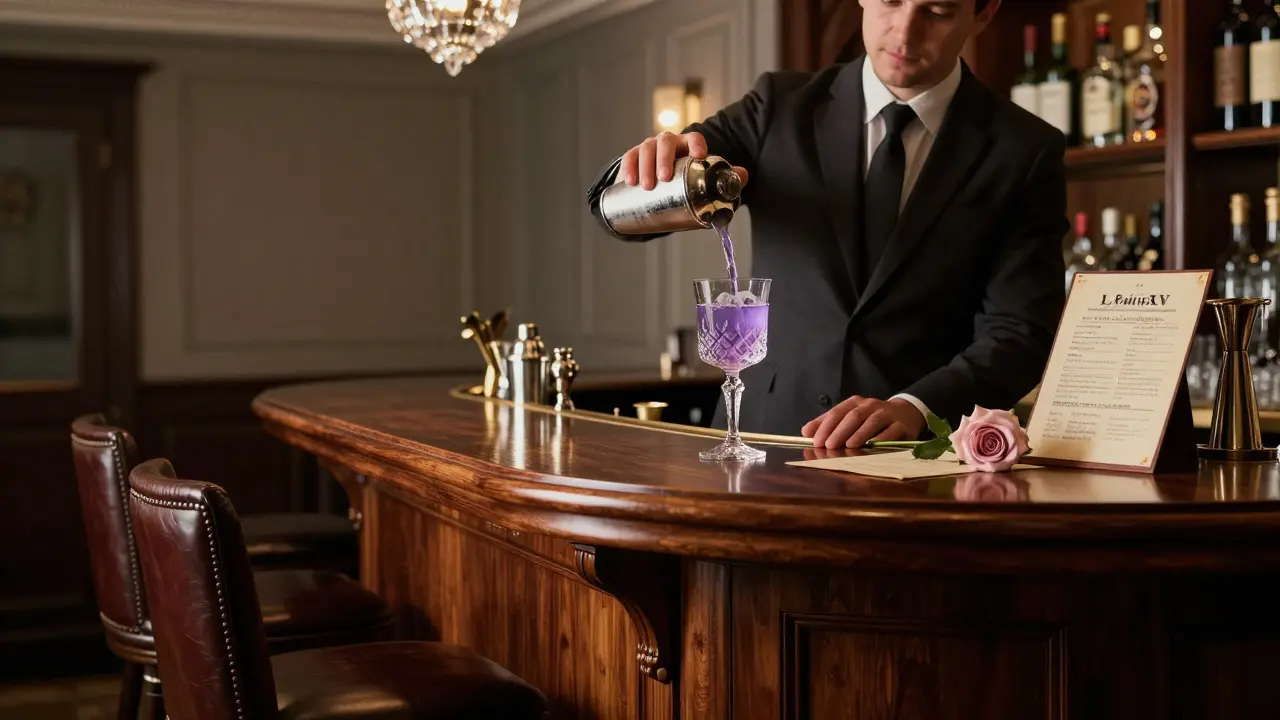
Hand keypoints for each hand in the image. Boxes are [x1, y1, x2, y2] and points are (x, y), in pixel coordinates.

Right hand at [619, 131, 747, 190]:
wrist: (661, 181)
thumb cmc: (686, 178)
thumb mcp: (704, 176)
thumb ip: (725, 176)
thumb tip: (744, 175)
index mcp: (688, 144)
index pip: (693, 137)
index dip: (696, 144)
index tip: (698, 156)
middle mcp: (669, 142)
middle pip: (665, 143)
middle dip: (664, 159)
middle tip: (664, 177)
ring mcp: (650, 147)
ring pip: (646, 149)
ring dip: (645, 166)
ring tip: (647, 186)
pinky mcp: (634, 156)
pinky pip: (629, 157)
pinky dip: (629, 167)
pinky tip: (630, 181)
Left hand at [800, 397, 925, 449]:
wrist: (904, 413)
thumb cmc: (870, 418)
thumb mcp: (848, 417)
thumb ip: (827, 423)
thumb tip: (805, 431)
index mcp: (855, 403)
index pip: (837, 412)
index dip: (825, 426)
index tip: (816, 441)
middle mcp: (870, 405)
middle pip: (853, 416)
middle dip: (840, 431)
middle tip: (829, 446)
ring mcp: (887, 414)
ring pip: (872, 422)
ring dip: (859, 434)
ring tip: (849, 446)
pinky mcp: (901, 425)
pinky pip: (891, 431)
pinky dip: (881, 438)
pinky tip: (872, 446)